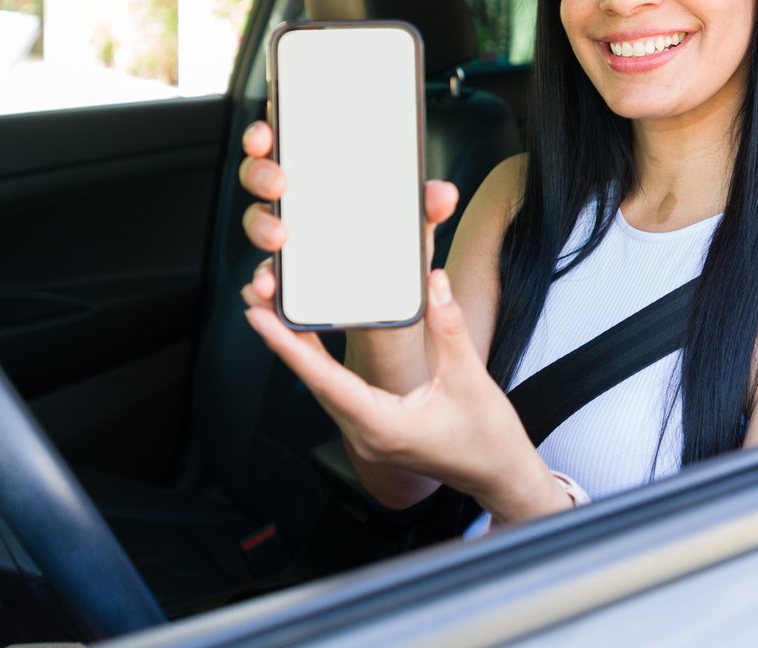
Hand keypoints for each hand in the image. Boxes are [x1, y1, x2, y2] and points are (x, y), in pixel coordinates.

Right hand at [236, 120, 459, 316]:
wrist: (387, 311)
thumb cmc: (391, 251)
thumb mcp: (412, 228)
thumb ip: (425, 209)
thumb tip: (444, 194)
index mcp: (322, 177)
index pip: (285, 143)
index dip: (265, 133)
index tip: (266, 133)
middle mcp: (296, 202)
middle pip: (259, 175)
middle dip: (260, 173)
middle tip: (280, 183)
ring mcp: (285, 238)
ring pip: (256, 222)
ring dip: (261, 226)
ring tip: (280, 237)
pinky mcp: (285, 278)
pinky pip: (264, 273)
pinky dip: (262, 278)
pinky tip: (269, 283)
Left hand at [243, 268, 572, 525]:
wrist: (499, 474)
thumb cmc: (487, 438)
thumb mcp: (469, 377)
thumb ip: (447, 327)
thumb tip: (431, 282)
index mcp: (383, 425)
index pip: (324, 380)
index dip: (289, 346)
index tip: (260, 318)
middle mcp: (367, 433)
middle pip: (312, 380)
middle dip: (282, 338)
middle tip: (258, 298)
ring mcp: (368, 433)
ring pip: (320, 386)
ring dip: (296, 348)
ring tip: (274, 309)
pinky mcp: (374, 427)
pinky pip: (336, 390)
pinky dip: (318, 361)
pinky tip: (310, 337)